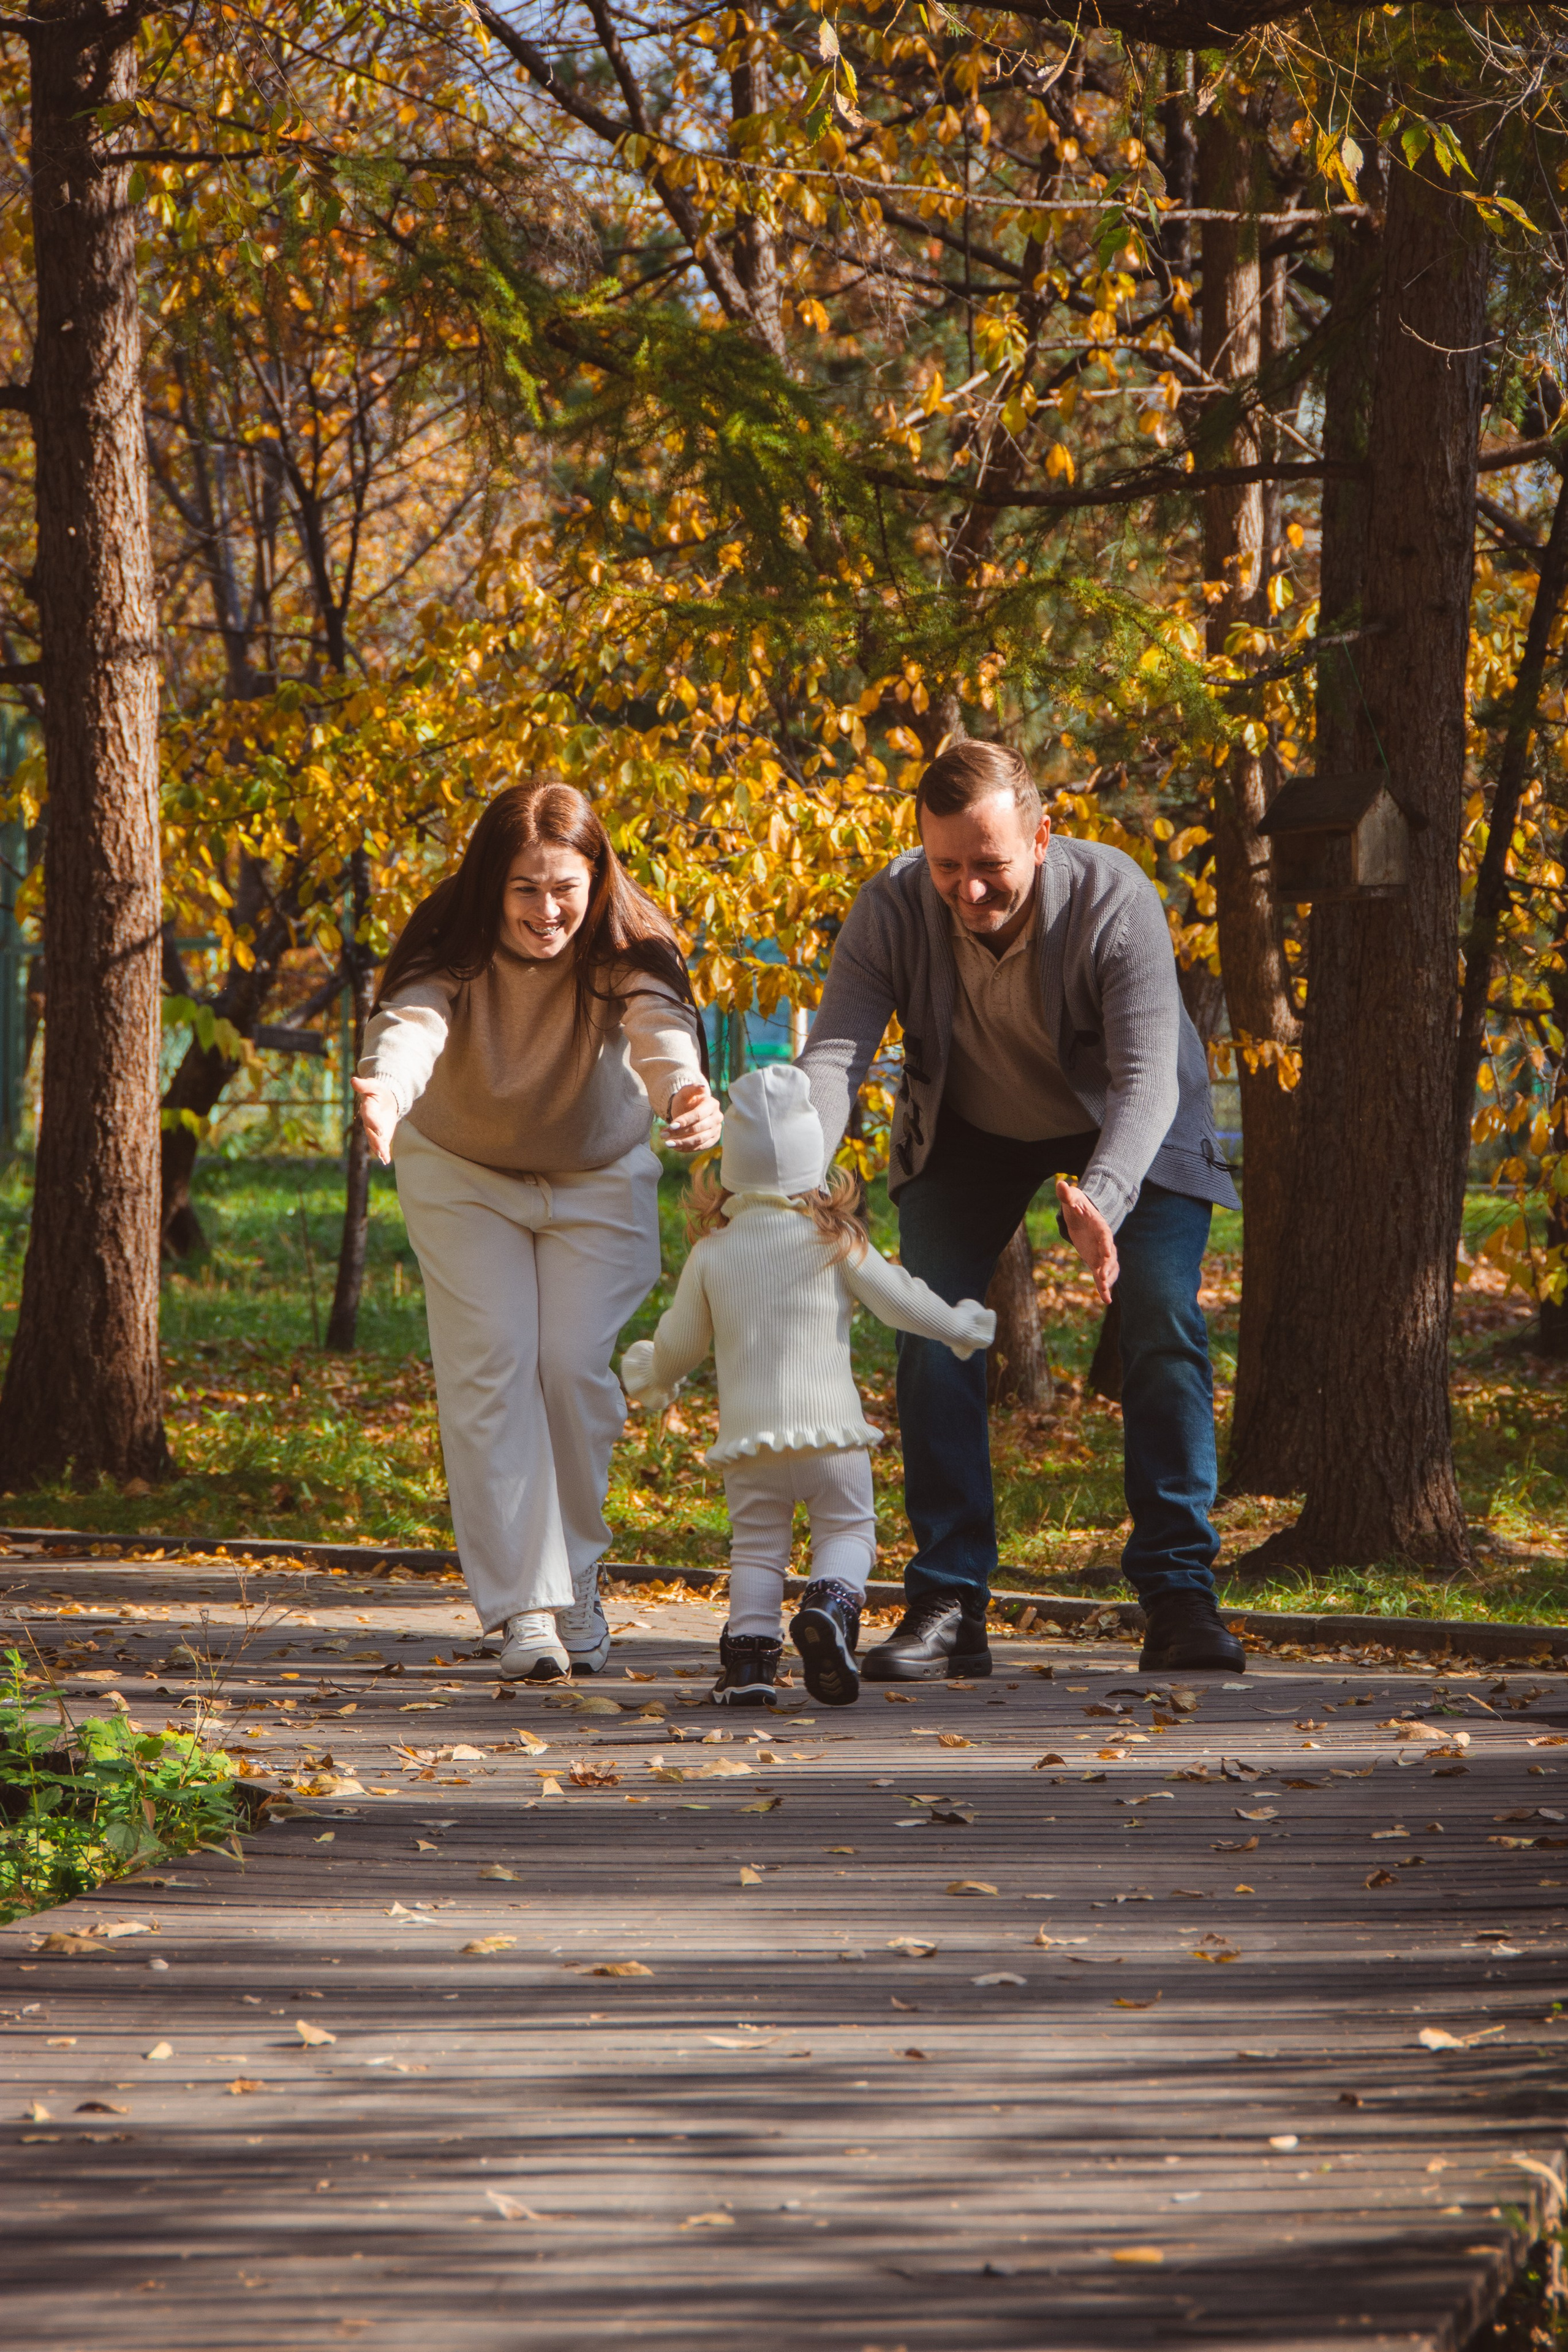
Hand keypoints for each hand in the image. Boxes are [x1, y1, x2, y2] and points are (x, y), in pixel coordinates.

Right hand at [352, 1076, 397, 1165]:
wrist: (385, 1099)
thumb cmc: (379, 1091)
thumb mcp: (374, 1085)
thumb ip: (365, 1085)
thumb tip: (354, 1080)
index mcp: (367, 1109)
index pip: (369, 1117)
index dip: (374, 1124)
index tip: (380, 1131)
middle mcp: (368, 1122)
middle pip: (371, 1133)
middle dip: (376, 1141)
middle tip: (382, 1150)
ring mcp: (374, 1130)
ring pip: (375, 1141)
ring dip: (379, 1149)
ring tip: (383, 1157)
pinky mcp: (381, 1136)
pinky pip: (381, 1145)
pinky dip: (383, 1153)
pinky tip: (386, 1161)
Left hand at [664, 1079, 721, 1152]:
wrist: (689, 1110)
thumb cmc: (686, 1100)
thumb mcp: (685, 1092)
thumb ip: (692, 1088)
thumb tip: (703, 1088)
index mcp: (712, 1104)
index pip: (698, 1115)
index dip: (685, 1121)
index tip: (671, 1126)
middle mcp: (717, 1117)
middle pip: (698, 1129)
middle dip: (680, 1133)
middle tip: (663, 1135)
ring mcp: (716, 1129)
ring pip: (700, 1140)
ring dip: (682, 1143)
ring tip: (667, 1144)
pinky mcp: (713, 1139)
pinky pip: (701, 1147)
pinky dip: (688, 1148)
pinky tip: (676, 1147)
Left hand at [1056, 1176, 1118, 1306]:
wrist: (1081, 1214)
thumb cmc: (1076, 1205)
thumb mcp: (1071, 1199)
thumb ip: (1066, 1194)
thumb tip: (1060, 1184)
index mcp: (1100, 1226)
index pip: (1105, 1237)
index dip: (1106, 1246)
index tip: (1106, 1256)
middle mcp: (1105, 1242)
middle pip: (1110, 1256)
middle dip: (1108, 1268)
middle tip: (1103, 1280)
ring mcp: (1101, 1253)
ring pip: (1110, 1269)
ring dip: (1108, 1280)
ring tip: (1106, 1293)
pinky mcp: (1096, 1261)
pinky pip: (1101, 1275)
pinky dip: (1104, 1287)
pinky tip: (1107, 1301)